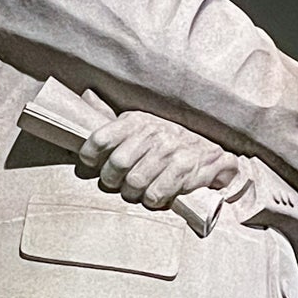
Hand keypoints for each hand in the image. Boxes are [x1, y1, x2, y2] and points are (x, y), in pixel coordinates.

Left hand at [77, 97, 240, 210]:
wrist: (211, 154)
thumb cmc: (166, 142)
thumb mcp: (141, 125)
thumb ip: (111, 117)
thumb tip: (86, 96)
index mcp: (136, 121)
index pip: (101, 138)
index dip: (90, 156)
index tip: (92, 165)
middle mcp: (152, 133)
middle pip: (116, 165)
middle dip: (112, 181)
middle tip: (117, 184)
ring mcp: (169, 150)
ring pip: (134, 183)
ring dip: (132, 193)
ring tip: (137, 191)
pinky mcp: (184, 169)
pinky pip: (154, 194)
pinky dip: (151, 200)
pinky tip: (155, 195)